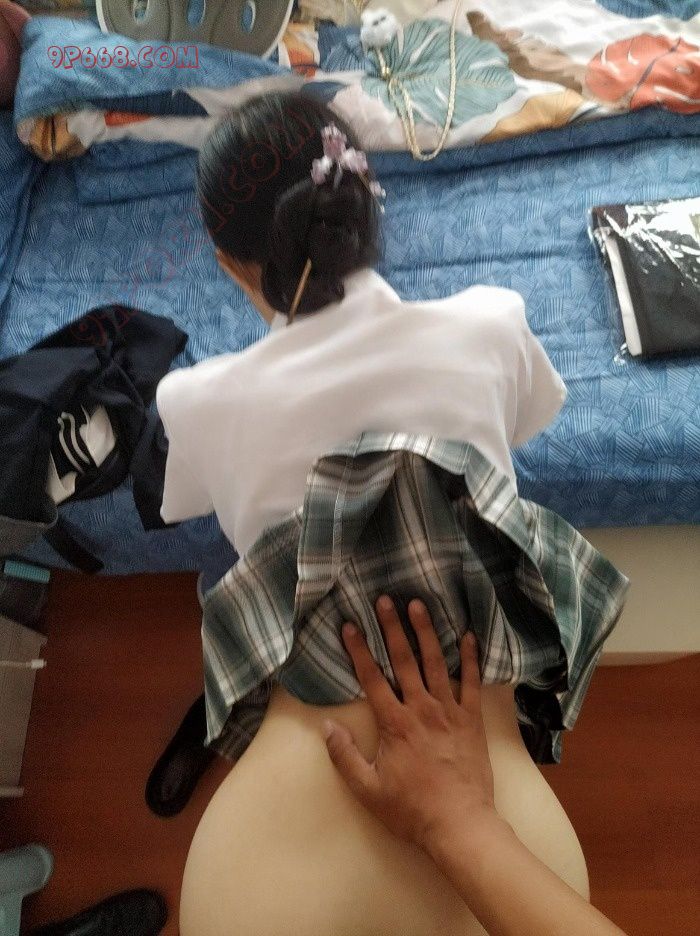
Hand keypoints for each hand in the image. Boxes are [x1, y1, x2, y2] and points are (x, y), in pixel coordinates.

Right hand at [323, 596, 497, 852]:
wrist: (460, 824)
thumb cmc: (411, 810)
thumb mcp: (368, 790)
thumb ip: (345, 756)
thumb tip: (326, 726)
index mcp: (395, 724)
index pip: (372, 679)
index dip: (359, 650)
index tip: (350, 625)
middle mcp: (422, 709)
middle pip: (404, 660)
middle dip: (392, 627)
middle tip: (385, 599)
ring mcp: (450, 712)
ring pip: (436, 663)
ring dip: (426, 632)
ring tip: (418, 605)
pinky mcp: (472, 720)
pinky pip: (471, 683)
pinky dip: (469, 658)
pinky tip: (467, 636)